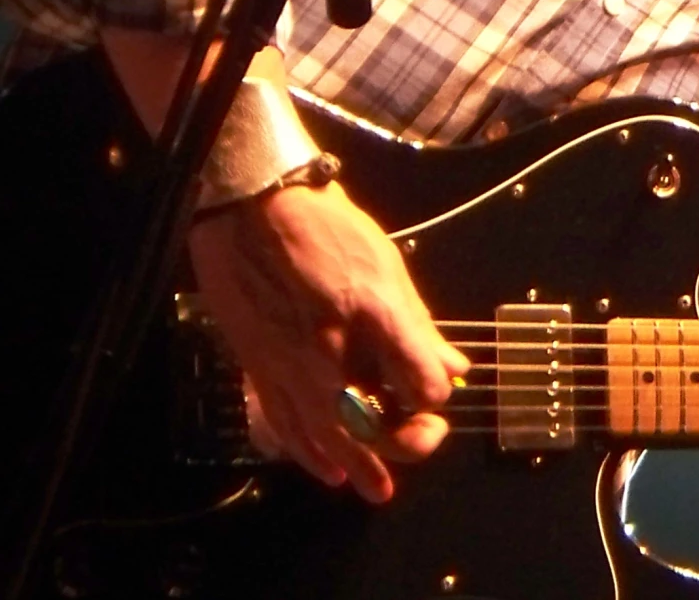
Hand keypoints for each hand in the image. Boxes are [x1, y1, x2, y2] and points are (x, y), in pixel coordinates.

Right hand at [187, 180, 468, 503]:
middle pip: (375, 424)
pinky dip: (310, 454)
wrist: (249, 208)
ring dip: (360, 466)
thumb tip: (449, 364)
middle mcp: (333, 350)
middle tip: (427, 437)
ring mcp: (292, 364)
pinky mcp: (262, 368)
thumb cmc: (320, 226)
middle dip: (407, 441)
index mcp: (373, 315)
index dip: (437, 396)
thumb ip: (417, 322)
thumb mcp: (385, 264)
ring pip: (330, 436)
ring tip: (379, 489)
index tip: (440, 393)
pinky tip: (326, 470)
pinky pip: (287, 426)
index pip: (421, 383)